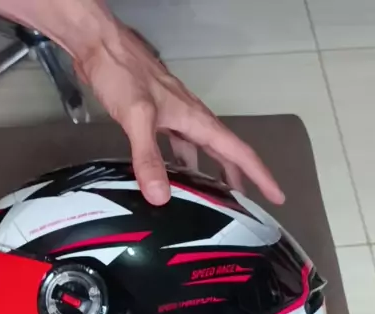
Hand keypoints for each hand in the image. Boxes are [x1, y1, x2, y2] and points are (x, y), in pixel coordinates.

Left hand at [73, 22, 284, 205]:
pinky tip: (170, 178)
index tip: (276, 195)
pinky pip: (176, 147)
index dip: (259, 175)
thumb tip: (161, 196)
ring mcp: (173, 118)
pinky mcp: (155, 118)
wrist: (98, 45)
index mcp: (196, 119)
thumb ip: (149, 157)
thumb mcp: (137, 117)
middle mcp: (190, 119)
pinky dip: (178, 165)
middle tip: (247, 208)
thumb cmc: (122, 72)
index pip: (237, 152)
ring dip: (208, 175)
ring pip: (199, 152)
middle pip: (223, 154)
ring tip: (211, 200)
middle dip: (238, 180)